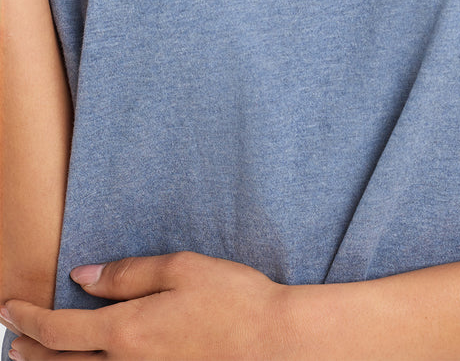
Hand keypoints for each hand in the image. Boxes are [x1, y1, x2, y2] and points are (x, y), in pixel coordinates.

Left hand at [0, 250, 296, 360]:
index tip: (8, 306)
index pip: (60, 328)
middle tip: (13, 339)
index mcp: (127, 329)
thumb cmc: (233, 299)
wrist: (272, 343)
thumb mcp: (181, 268)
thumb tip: (83, 277)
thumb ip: (128, 273)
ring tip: (34, 358)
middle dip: (30, 349)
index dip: (27, 318)